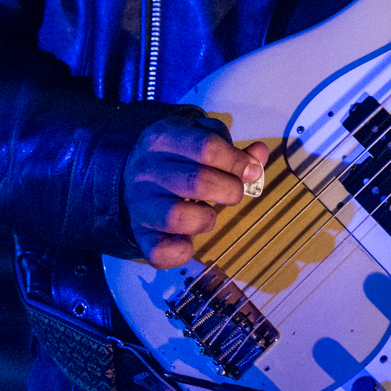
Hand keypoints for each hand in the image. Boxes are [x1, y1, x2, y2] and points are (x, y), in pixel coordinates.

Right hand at [123, 117, 269, 269]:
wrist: (130, 177)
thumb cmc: (176, 156)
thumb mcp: (201, 139)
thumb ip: (233, 149)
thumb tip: (259, 156)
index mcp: (164, 138)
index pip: (207, 148)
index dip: (237, 162)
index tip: (252, 171)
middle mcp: (146, 170)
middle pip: (199, 182)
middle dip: (230, 190)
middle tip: (234, 192)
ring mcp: (139, 204)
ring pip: (178, 218)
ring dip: (207, 219)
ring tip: (207, 213)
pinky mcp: (139, 234)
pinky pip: (160, 252)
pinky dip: (182, 250)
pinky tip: (189, 238)